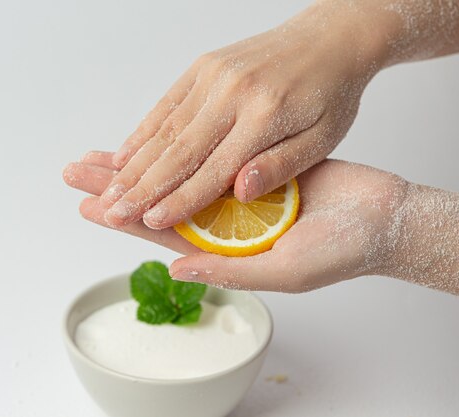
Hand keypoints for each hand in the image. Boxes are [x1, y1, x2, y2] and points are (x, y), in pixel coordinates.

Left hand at [64, 152, 408, 292]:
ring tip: (104, 154)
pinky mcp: (252, 165)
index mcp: (223, 247)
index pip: (161, 233)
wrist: (381, 216)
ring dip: (143, 164)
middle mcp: (222, 221)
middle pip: (159, 202)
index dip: (125, 220)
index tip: (90, 206)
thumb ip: (229, 269)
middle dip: (118, 187)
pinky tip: (159, 140)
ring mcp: (235, 192)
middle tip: (78, 172)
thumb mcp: (283, 270)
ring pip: (177, 175)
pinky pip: (208, 155)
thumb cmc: (340, 251)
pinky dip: (183, 147)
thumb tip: (177, 269)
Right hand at [99, 3, 385, 230]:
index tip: (151, 222)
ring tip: (109, 191)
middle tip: (112, 213)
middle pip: (178, 151)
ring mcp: (213, 77)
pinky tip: (124, 155)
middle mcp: (231, 94)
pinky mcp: (204, 68)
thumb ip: (280, 167)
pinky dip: (142, 132)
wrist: (330, 37)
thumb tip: (239, 194)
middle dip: (142, 188)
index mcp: (264, 117)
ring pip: (164, 129)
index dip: (180, 201)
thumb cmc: (331, 93)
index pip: (213, 170)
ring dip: (133, 164)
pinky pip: (166, 104)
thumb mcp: (323, 139)